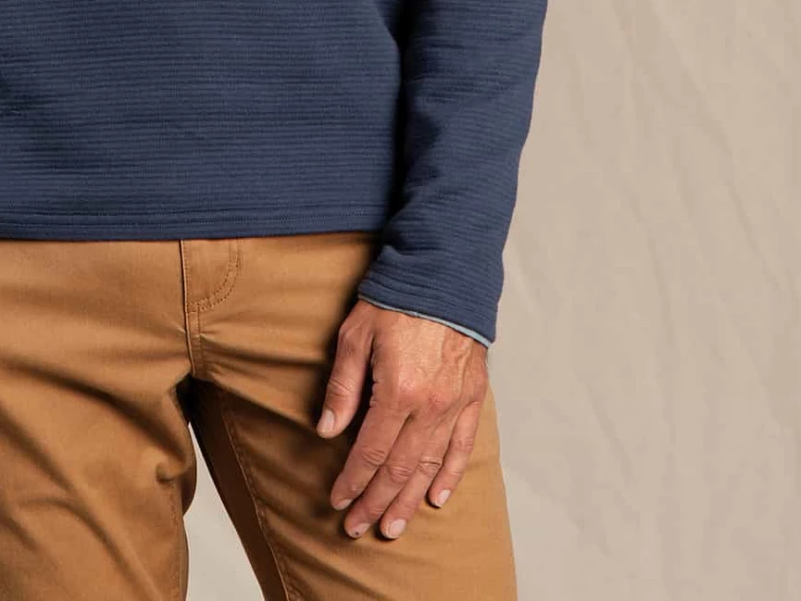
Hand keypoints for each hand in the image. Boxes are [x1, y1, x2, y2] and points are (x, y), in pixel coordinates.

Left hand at [317, 302, 487, 541]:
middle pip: (398, 468)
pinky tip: (436, 496)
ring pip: (430, 465)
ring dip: (409, 499)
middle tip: (358, 527)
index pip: (369, 451)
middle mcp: (429, 406)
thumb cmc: (394, 300)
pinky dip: (449, 474)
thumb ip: (343, 386)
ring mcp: (455, 404)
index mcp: (397, 391)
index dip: (352, 481)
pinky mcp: (473, 396)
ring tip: (393, 526)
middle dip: (376, 501)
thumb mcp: (355, 335)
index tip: (338, 501)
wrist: (444, 273)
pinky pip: (462, 446)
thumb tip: (327, 430)